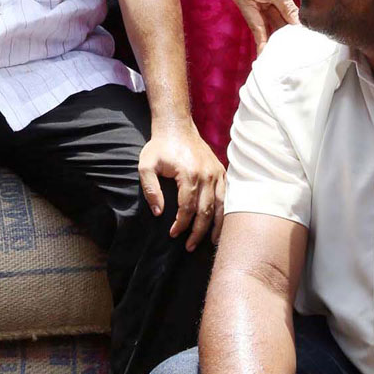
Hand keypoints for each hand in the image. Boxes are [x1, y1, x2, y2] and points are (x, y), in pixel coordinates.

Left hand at [138, 117, 225, 250]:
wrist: (177, 127)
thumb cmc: (159, 147)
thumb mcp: (146, 165)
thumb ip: (150, 189)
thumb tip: (159, 212)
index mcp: (189, 174)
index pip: (187, 207)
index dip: (181, 224)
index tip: (173, 234)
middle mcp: (207, 175)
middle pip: (206, 211)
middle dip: (198, 232)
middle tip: (189, 247)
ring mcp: (217, 173)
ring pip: (221, 207)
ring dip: (216, 227)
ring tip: (210, 243)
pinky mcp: (222, 172)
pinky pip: (227, 197)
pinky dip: (225, 214)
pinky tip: (221, 226)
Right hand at [231, 0, 297, 50]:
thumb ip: (288, 10)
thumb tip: (299, 28)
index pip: (256, 26)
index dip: (263, 41)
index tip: (266, 57)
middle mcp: (248, 1)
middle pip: (263, 24)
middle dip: (275, 36)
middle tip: (283, 53)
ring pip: (271, 20)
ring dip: (282, 29)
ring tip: (291, 43)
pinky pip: (276, 12)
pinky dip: (285, 19)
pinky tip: (293, 29)